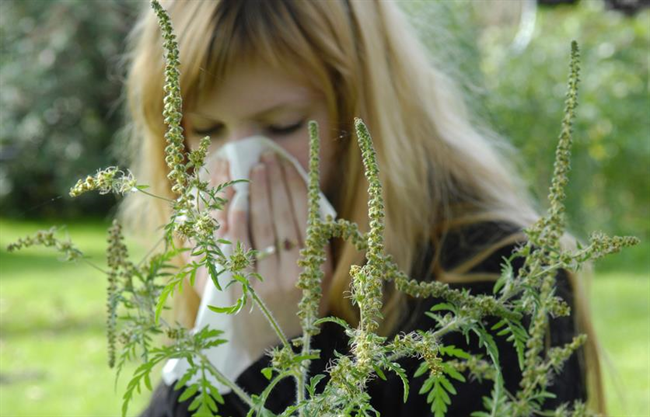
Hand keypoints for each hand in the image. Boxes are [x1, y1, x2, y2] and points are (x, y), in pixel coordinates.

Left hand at [193, 152, 333, 354]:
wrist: (279, 351)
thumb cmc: (301, 309)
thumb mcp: (319, 280)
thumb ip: (315, 246)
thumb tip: (306, 204)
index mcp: (317, 268)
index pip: (306, 218)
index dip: (296, 189)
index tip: (287, 165)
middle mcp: (295, 274)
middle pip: (283, 218)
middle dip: (275, 185)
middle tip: (267, 159)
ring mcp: (268, 283)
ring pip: (263, 230)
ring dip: (258, 196)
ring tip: (254, 171)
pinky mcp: (244, 293)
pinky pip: (240, 252)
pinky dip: (238, 225)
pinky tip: (237, 203)